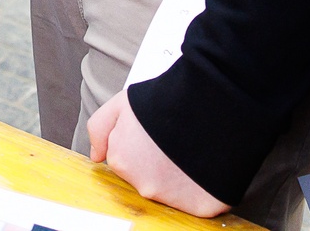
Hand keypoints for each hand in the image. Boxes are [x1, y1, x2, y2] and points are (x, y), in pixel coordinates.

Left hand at [87, 91, 227, 217]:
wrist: (213, 107)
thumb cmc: (168, 101)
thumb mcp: (122, 103)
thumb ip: (99, 128)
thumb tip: (96, 157)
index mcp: (121, 160)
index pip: (127, 161)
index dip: (142, 145)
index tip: (156, 135)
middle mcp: (143, 185)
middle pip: (148, 178)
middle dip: (159, 163)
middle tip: (175, 141)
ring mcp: (171, 199)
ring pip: (171, 191)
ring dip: (179, 176)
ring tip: (192, 149)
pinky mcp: (199, 208)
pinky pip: (197, 202)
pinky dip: (201, 188)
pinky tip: (205, 166)